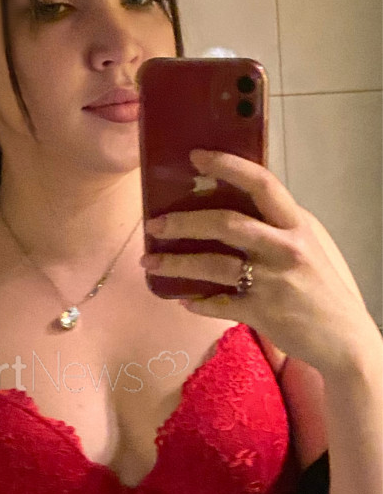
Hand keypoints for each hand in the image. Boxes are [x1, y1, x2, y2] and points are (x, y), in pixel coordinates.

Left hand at [139, 149, 375, 377]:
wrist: (344, 338)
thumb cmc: (324, 287)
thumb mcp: (311, 245)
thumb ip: (279, 226)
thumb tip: (238, 207)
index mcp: (297, 224)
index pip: (262, 183)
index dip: (227, 165)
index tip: (196, 155)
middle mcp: (284, 248)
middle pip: (225, 223)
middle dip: (182, 222)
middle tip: (154, 224)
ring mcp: (272, 280)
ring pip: (212, 264)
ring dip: (175, 263)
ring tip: (149, 262)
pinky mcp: (261, 312)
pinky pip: (217, 303)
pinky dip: (196, 301)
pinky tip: (182, 300)